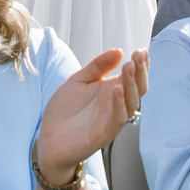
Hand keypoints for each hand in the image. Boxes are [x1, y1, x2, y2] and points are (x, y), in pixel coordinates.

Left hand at [34, 48, 148, 187]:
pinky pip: (117, 120)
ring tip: (129, 67)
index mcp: (111, 91)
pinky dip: (120, 105)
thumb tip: (119, 51)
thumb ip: (97, 66)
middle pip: (138, 89)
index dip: (140, 64)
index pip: (134, 77)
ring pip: (131, 103)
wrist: (48, 139)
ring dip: (132, 85)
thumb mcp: (79, 80)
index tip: (141, 50)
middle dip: (140, 71)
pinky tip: (118, 90)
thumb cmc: (64, 111)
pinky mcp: (103, 134)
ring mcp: (111, 120)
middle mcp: (115, 106)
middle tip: (139, 55)